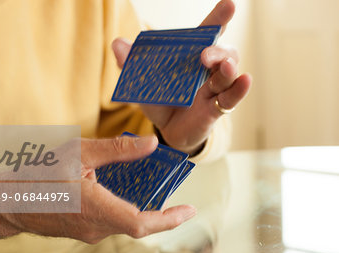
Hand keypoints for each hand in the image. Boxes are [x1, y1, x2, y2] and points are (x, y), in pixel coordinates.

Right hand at [0, 136, 196, 243]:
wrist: (6, 200)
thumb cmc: (37, 174)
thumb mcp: (79, 152)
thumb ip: (118, 150)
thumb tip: (152, 144)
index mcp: (96, 208)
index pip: (143, 223)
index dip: (170, 219)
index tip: (190, 211)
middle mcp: (96, 227)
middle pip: (138, 224)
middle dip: (160, 213)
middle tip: (174, 196)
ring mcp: (88, 233)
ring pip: (124, 224)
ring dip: (141, 210)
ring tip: (149, 189)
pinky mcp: (81, 231)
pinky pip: (110, 223)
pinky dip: (123, 210)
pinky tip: (120, 191)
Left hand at [112, 0, 251, 154]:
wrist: (166, 130)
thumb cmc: (160, 99)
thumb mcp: (143, 81)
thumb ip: (131, 63)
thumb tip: (117, 44)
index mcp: (191, 56)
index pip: (207, 34)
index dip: (218, 19)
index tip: (229, 5)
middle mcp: (207, 69)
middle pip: (223, 52)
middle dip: (217, 49)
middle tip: (204, 54)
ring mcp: (214, 89)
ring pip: (229, 74)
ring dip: (229, 68)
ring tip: (225, 66)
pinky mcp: (216, 109)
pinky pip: (231, 98)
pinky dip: (239, 90)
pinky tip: (245, 81)